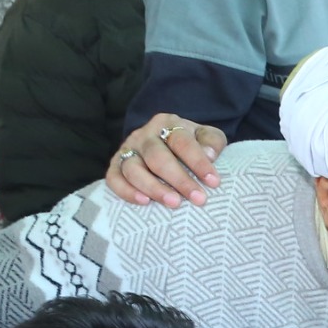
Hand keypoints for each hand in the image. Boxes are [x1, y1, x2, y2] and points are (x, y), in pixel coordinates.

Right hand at [106, 113, 227, 206]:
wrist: (164, 145)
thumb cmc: (191, 143)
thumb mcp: (206, 137)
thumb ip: (212, 142)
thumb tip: (210, 155)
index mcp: (167, 124)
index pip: (182, 142)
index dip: (198, 162)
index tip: (214, 182)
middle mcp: (144, 135)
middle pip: (158, 157)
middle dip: (179, 180)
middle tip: (198, 199)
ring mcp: (127, 150)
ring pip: (134, 169)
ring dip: (154, 188)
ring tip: (174, 203)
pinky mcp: (115, 166)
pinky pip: (114, 179)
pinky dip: (126, 191)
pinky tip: (144, 202)